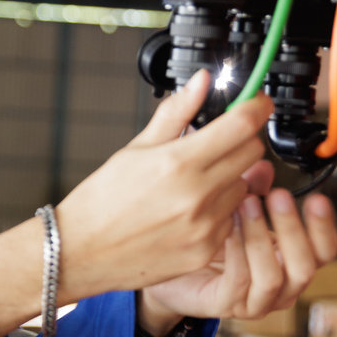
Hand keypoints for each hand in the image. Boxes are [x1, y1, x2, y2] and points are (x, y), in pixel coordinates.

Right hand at [54, 71, 270, 303]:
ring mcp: (204, 226)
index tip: (256, 102)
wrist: (80, 253)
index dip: (256, 106)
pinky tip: (188, 213)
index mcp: (178, 163)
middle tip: (217, 144)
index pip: (242, 124)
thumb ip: (175, 114)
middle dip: (240, 141)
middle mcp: (196, 195)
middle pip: (251, 153)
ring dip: (228, 179)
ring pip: (243, 187)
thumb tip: (201, 83)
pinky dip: (217, 211)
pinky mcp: (205, 250)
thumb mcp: (135, 150)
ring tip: (193, 185)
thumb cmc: (101, 202)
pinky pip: (230, 220)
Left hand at [138, 183, 336, 331]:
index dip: (324, 227)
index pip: (325, 251)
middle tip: (277, 196)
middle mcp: (281, 286)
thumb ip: (252, 190)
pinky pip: (239, 282)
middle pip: (305, 266)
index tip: (316, 198)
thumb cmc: (208, 243)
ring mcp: (255, 301)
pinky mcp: (226, 305)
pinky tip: (226, 229)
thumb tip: (263, 166)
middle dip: (292, 228)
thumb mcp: (234, 211)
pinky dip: (236, 253)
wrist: (170, 272)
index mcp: (292, 262)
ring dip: (260, 238)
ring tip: (246, 206)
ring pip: (273, 277)